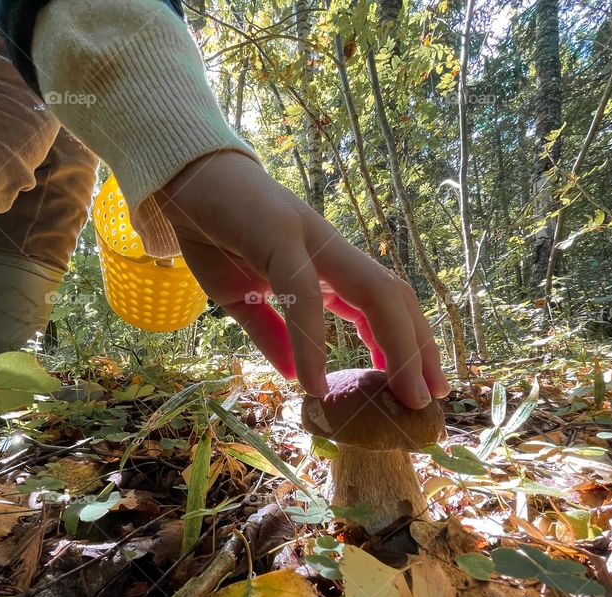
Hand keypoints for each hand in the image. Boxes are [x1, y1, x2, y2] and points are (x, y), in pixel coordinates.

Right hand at [136, 151, 450, 407]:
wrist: (180, 182)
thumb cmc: (212, 235)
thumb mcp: (240, 298)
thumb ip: (270, 332)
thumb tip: (293, 375)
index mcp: (327, 266)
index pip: (382, 306)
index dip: (406, 346)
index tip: (418, 389)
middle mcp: (331, 251)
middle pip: (394, 298)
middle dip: (420, 349)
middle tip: (431, 399)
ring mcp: (312, 239)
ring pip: (374, 291)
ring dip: (396, 344)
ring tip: (402, 393)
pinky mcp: (280, 235)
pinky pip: (305, 295)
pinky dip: (312, 341)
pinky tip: (314, 381)